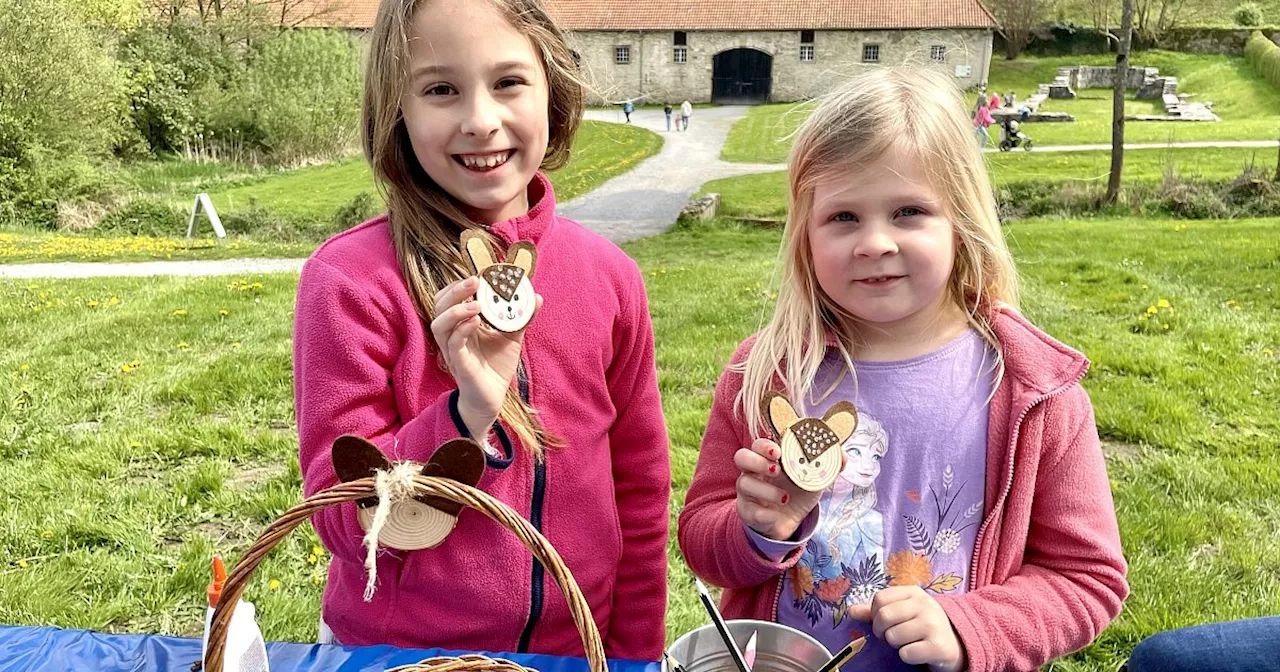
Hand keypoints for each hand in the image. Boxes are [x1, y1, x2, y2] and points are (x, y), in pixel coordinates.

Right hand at [430, 276, 541, 437]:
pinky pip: (453, 344)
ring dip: (456, 310)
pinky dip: (462, 330)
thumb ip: (521, 317)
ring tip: (477, 304)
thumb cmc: (496, 367)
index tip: (480, 273)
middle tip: (475, 280)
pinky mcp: (458, 364)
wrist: (493, 398)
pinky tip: (476, 322)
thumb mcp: (511, 338)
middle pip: (439, 305)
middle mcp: (452, 334)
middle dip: (455, 290)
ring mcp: (452, 349)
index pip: (450, 298)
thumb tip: (537, 297)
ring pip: (439, 324)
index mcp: (461, 324)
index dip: (459, 284)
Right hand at [734, 438, 841, 539]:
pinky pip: (751, 510)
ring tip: (785, 498)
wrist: (788, 523)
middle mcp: (753, 472)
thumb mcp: (814, 480)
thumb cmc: (797, 494)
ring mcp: (747, 492)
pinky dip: (766, 513)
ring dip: (766, 491)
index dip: (764, 445)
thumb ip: (828, 466)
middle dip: (758, 461)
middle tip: (777, 470)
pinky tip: (776, 515)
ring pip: (744, 484)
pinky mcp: (747, 512)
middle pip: (741, 457)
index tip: (778, 451)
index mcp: (768, 460)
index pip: (758, 445)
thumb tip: (843, 456)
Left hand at [848, 586, 965, 671]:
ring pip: (893, 636)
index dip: (875, 614)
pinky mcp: (938, 646)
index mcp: (914, 592)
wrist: (955, 645)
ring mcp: (933, 625)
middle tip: (890, 637)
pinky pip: (906, 653)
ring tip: (907, 642)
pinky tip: (917, 652)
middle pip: (883, 616)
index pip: (879, 598)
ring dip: (895, 645)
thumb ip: (877, 611)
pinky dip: (907, 656)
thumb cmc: (923, 626)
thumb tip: (851, 611)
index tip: (883, 623)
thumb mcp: (903, 612)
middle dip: (881, 631)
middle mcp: (925, 605)